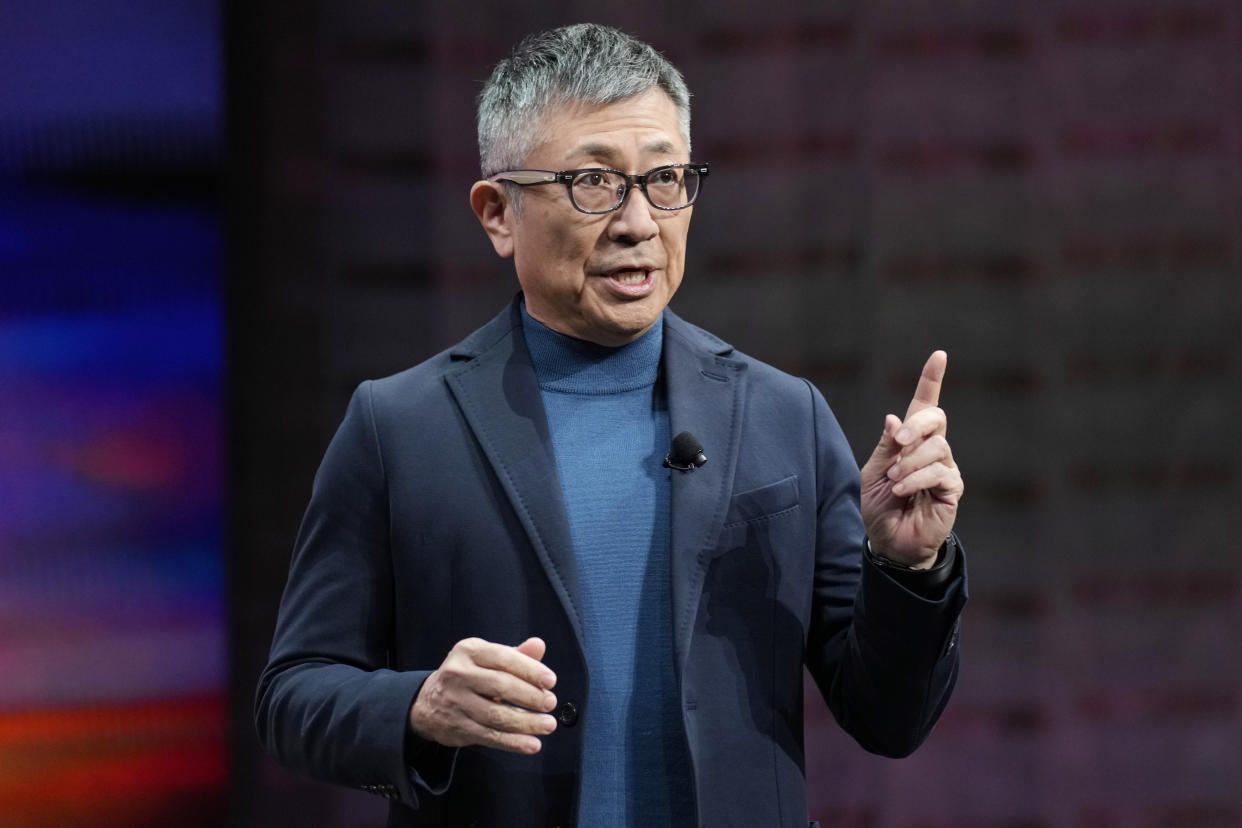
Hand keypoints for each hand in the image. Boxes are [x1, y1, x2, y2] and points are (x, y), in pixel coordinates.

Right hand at [408, 637, 558, 754]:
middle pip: (500, 686)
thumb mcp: (486, 658)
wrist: (428, 702)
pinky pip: (489, 736)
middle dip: (530, 696)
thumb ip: (515, 654)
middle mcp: (458, 674)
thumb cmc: (468, 676)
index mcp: (469, 651)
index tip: (551, 681)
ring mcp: (455, 702)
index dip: (530, 670)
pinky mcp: (457, 727)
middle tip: (550, 703)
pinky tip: (532, 744)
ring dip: (526, 722)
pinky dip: (513, 742)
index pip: (504, 658)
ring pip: (496, 715)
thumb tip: (539, 645)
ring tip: (548, 725)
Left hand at [859, 351, 963, 567]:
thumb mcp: (871, 473)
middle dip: (916, 425)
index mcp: (910, 441)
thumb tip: (893, 418)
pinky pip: (941, 472)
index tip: (939, 356)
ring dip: (910, 462)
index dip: (931, 380)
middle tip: (898, 443)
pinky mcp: (952, 489)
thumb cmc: (879, 506)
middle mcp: (931, 450)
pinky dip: (918, 479)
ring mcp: (944, 467)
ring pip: (937, 447)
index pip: (924, 405)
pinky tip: (902, 490)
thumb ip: (884, 447)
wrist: (888, 541)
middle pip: (935, 418)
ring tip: (894, 481)